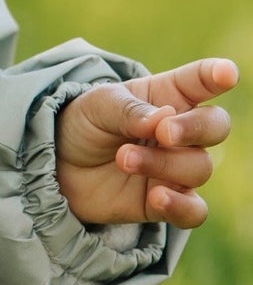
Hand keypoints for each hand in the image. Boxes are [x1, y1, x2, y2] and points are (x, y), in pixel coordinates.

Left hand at [55, 59, 237, 228]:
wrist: (58, 166)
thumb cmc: (83, 125)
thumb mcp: (96, 106)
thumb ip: (129, 110)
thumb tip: (166, 118)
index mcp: (166, 96)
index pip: (199, 81)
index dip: (216, 75)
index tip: (226, 73)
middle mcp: (180, 132)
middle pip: (216, 125)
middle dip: (196, 129)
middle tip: (163, 133)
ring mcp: (177, 168)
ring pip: (199, 167)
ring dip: (163, 163)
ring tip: (123, 158)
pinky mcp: (168, 201)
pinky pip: (195, 211)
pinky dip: (181, 205)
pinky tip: (157, 197)